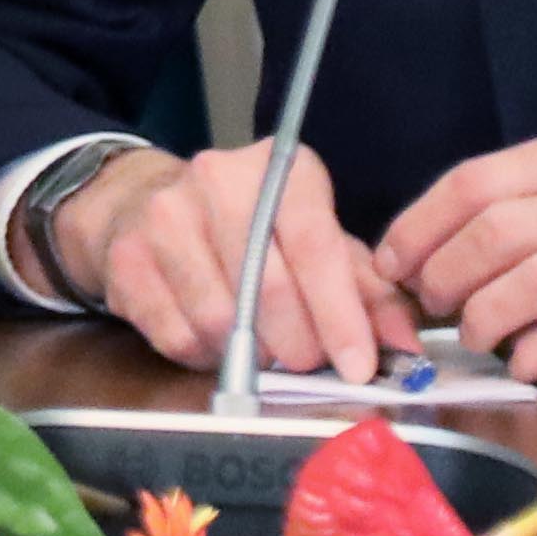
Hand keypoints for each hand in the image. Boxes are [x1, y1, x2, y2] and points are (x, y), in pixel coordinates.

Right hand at [51, 141, 406, 383]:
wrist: (144, 204)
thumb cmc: (249, 229)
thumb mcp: (316, 244)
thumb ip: (367, 293)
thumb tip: (408, 348)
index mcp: (279, 170)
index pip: (315, 245)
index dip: (341, 314)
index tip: (360, 365)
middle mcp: (217, 181)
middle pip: (268, 287)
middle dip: (301, 344)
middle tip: (311, 362)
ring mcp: (165, 218)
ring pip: (221, 319)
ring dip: (252, 353)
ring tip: (262, 346)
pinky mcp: (128, 260)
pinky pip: (178, 336)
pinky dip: (207, 356)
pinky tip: (216, 340)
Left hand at [374, 131, 536, 378]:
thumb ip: (513, 210)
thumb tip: (416, 255)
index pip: (475, 182)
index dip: (420, 226)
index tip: (392, 262)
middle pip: (496, 233)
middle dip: (445, 275)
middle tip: (432, 304)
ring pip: (530, 283)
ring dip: (484, 318)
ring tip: (475, 335)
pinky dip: (533, 354)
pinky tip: (522, 362)